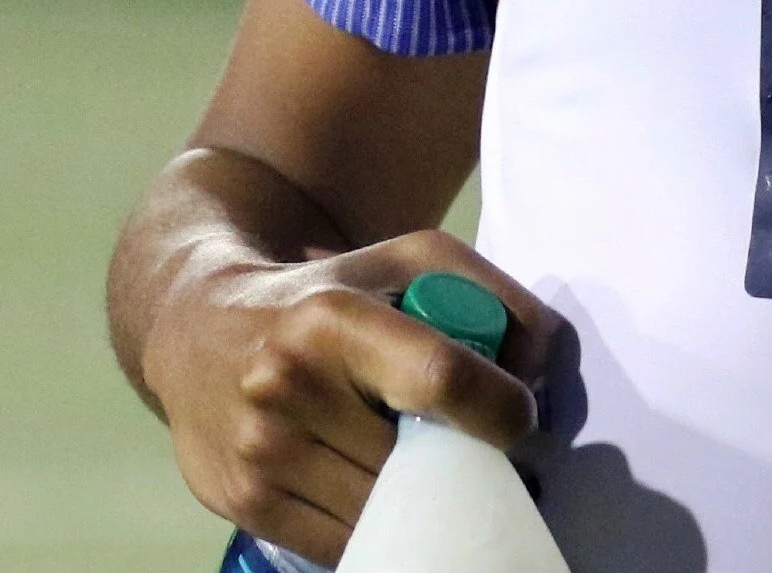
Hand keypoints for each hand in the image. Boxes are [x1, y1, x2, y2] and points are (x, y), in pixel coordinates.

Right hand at [142, 226, 555, 567]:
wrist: (198, 327)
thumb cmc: (333, 289)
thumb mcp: (416, 260)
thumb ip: (496, 300)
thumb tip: (542, 376)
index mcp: (334, 319)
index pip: (439, 379)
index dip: (499, 409)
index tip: (521, 418)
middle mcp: (287, 387)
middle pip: (416, 459)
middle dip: (468, 463)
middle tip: (490, 454)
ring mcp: (259, 455)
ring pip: (386, 512)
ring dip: (429, 502)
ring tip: (440, 470)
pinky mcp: (241, 507)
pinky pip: (344, 545)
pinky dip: (384, 527)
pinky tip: (392, 493)